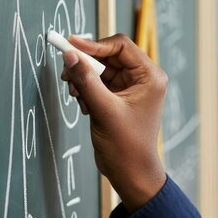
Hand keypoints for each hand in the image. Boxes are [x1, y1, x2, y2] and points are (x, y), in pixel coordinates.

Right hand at [60, 34, 167, 211]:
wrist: (130, 172)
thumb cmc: (127, 146)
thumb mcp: (104, 109)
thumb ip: (86, 80)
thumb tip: (70, 55)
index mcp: (150, 77)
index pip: (121, 46)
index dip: (94, 45)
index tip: (70, 46)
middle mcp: (143, 79)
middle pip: (108, 56)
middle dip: (86, 65)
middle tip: (67, 74)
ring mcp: (130, 88)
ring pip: (100, 70)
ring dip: (84, 79)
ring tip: (77, 96)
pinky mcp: (118, 98)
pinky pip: (98, 83)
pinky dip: (86, 90)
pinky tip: (84, 105)